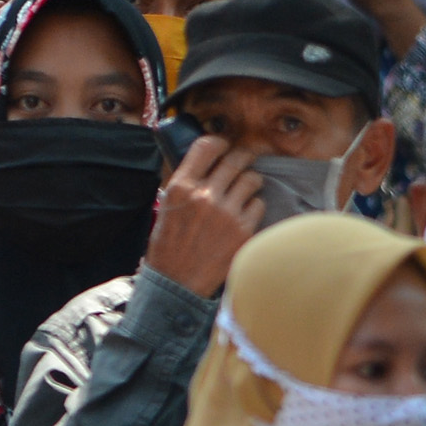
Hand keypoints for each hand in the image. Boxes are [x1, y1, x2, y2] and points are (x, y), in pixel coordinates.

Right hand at [147, 136, 264, 297]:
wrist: (177, 282)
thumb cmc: (169, 246)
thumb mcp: (167, 206)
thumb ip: (186, 183)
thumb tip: (208, 164)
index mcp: (181, 186)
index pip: (207, 146)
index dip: (220, 142)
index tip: (225, 147)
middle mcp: (204, 195)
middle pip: (235, 159)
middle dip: (244, 157)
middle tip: (246, 159)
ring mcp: (226, 213)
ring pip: (251, 180)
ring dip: (252, 181)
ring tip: (248, 187)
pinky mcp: (243, 231)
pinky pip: (259, 205)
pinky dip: (254, 207)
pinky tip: (246, 214)